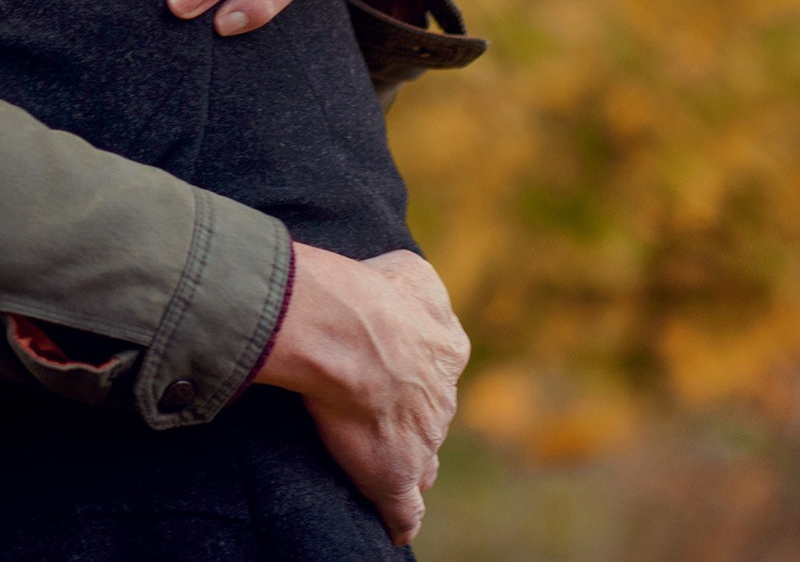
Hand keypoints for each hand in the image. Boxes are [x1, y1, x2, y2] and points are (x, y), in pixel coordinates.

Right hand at [253, 247, 467, 545]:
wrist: (352, 334)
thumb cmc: (370, 295)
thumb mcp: (409, 273)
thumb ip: (416, 284)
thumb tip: (414, 280)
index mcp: (447, 348)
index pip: (438, 370)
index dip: (418, 376)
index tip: (398, 378)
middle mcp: (442, 398)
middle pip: (432, 417)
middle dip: (413, 419)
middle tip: (383, 419)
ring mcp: (423, 441)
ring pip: (423, 459)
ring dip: (407, 461)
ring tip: (383, 467)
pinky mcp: (394, 475)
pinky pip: (403, 509)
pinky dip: (399, 518)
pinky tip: (395, 527)